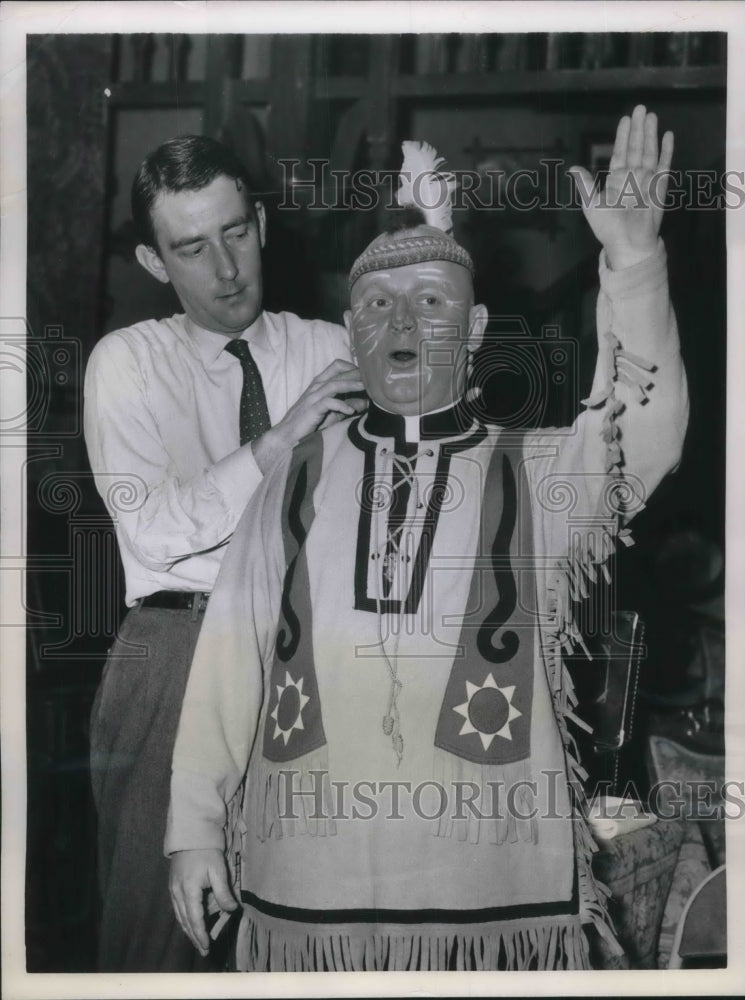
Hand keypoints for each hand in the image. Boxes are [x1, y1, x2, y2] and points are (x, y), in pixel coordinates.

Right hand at [169, 848, 237, 956]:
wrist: (190, 834)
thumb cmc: (207, 851)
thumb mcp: (219, 869)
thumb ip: (223, 892)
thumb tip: (231, 910)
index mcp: (189, 890)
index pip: (195, 919)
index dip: (201, 934)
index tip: (207, 946)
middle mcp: (177, 893)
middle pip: (185, 921)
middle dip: (194, 937)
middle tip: (204, 950)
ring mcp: (173, 889)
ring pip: (180, 916)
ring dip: (189, 930)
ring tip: (198, 941)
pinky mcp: (173, 885)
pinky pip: (178, 908)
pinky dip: (184, 919)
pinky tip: (190, 923)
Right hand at [251, 358, 366, 474]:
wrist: (288, 436)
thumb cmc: (309, 424)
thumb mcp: (332, 414)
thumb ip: (347, 406)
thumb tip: (366, 403)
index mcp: (320, 384)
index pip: (337, 366)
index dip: (353, 367)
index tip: (367, 375)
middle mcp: (316, 387)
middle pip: (339, 373)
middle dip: (357, 374)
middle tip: (373, 379)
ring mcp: (313, 397)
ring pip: (334, 385)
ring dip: (351, 385)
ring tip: (366, 389)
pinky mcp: (311, 409)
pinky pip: (328, 403)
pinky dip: (341, 405)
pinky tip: (351, 411)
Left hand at [569, 104, 673, 269]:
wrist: (627, 244)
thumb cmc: (608, 228)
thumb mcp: (591, 204)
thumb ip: (585, 184)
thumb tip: (573, 167)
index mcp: (616, 181)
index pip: (620, 153)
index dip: (622, 137)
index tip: (624, 119)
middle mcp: (632, 178)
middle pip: (636, 148)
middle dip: (637, 129)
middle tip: (640, 108)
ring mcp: (647, 181)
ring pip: (649, 152)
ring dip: (650, 134)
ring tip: (651, 116)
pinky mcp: (660, 187)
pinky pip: (665, 165)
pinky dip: (667, 151)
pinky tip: (668, 136)